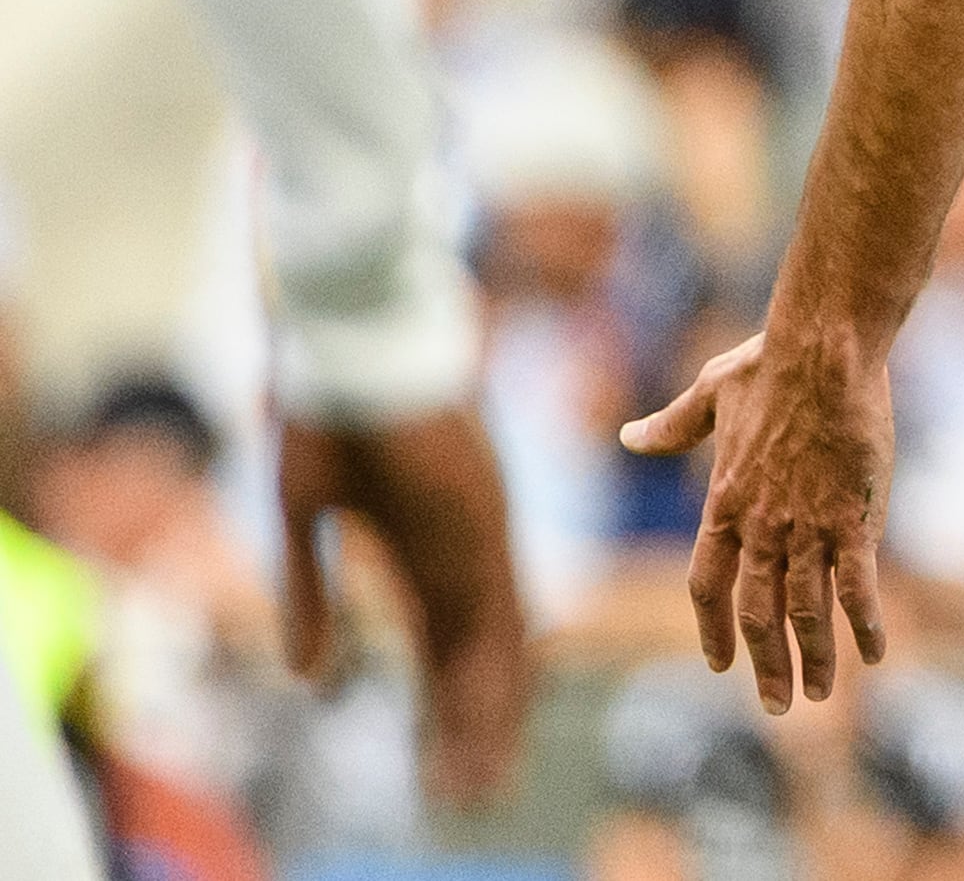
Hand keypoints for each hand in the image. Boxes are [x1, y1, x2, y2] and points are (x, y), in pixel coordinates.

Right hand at [275, 404, 530, 804]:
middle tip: (476, 792)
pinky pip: (499, 609)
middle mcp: (463, 548)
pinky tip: (494, 720)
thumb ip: (306, 596)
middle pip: (481, 657)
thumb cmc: (322, 406)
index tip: (449, 760)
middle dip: (475, 725)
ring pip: (497, 647)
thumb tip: (307, 677)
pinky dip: (497, 672)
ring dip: (488, 716)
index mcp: (425, 545)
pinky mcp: (479, 523)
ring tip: (482, 783)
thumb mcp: (301, 517)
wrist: (357, 332)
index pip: (447, 644)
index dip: (450, 703)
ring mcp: (476, 536)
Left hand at [621, 329, 893, 714]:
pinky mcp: (851, 517)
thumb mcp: (710, 394)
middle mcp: (761, 526)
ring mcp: (807, 526)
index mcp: (725, 503)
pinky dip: (865, 623)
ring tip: (819, 696)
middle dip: (767, 665)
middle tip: (776, 707)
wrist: (822, 350)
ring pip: (806, 610)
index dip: (713, 631)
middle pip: (757, 613)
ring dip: (813, 658)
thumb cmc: (770, 364)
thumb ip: (671, 426)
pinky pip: (856, 585)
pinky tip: (878, 653)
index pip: (708, 585)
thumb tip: (628, 436)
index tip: (721, 665)